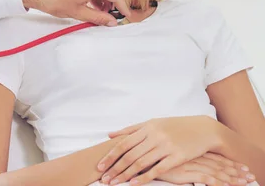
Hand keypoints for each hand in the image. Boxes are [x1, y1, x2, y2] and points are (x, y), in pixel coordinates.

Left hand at [97, 116, 221, 184]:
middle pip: (129, 155)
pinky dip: (145, 177)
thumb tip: (110, 135)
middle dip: (115, 168)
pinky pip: (157, 169)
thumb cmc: (175, 126)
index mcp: (147, 127)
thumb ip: (131, 129)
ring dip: (126, 175)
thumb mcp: (153, 123)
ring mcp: (166, 146)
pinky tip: (135, 184)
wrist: (204, 129)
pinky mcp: (177, 157)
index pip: (123, 144)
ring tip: (115, 183)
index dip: (110, 156)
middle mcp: (154, 136)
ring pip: (141, 163)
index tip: (99, 166)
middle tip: (104, 179)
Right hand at [157, 153, 253, 185]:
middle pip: (219, 164)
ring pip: (216, 171)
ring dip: (232, 178)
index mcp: (191, 150)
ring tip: (246, 182)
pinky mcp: (183, 171)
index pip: (215, 157)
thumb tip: (187, 157)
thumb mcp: (166, 150)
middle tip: (251, 176)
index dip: (230, 163)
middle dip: (236, 171)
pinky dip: (217, 182)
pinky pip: (204, 178)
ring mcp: (188, 163)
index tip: (244, 167)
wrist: (140, 152)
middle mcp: (192, 156)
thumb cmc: (151, 152)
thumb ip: (178, 153)